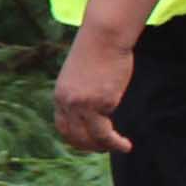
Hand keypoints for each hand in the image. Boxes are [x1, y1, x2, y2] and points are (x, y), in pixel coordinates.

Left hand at [51, 30, 134, 153]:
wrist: (104, 36)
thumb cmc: (97, 50)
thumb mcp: (81, 75)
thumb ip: (82, 92)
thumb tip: (94, 107)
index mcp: (60, 94)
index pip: (62, 126)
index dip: (74, 138)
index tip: (87, 142)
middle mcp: (68, 102)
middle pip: (74, 135)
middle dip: (88, 146)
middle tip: (102, 149)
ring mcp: (84, 104)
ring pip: (92, 137)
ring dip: (104, 148)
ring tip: (119, 148)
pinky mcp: (103, 102)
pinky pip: (108, 130)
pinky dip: (115, 142)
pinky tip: (125, 144)